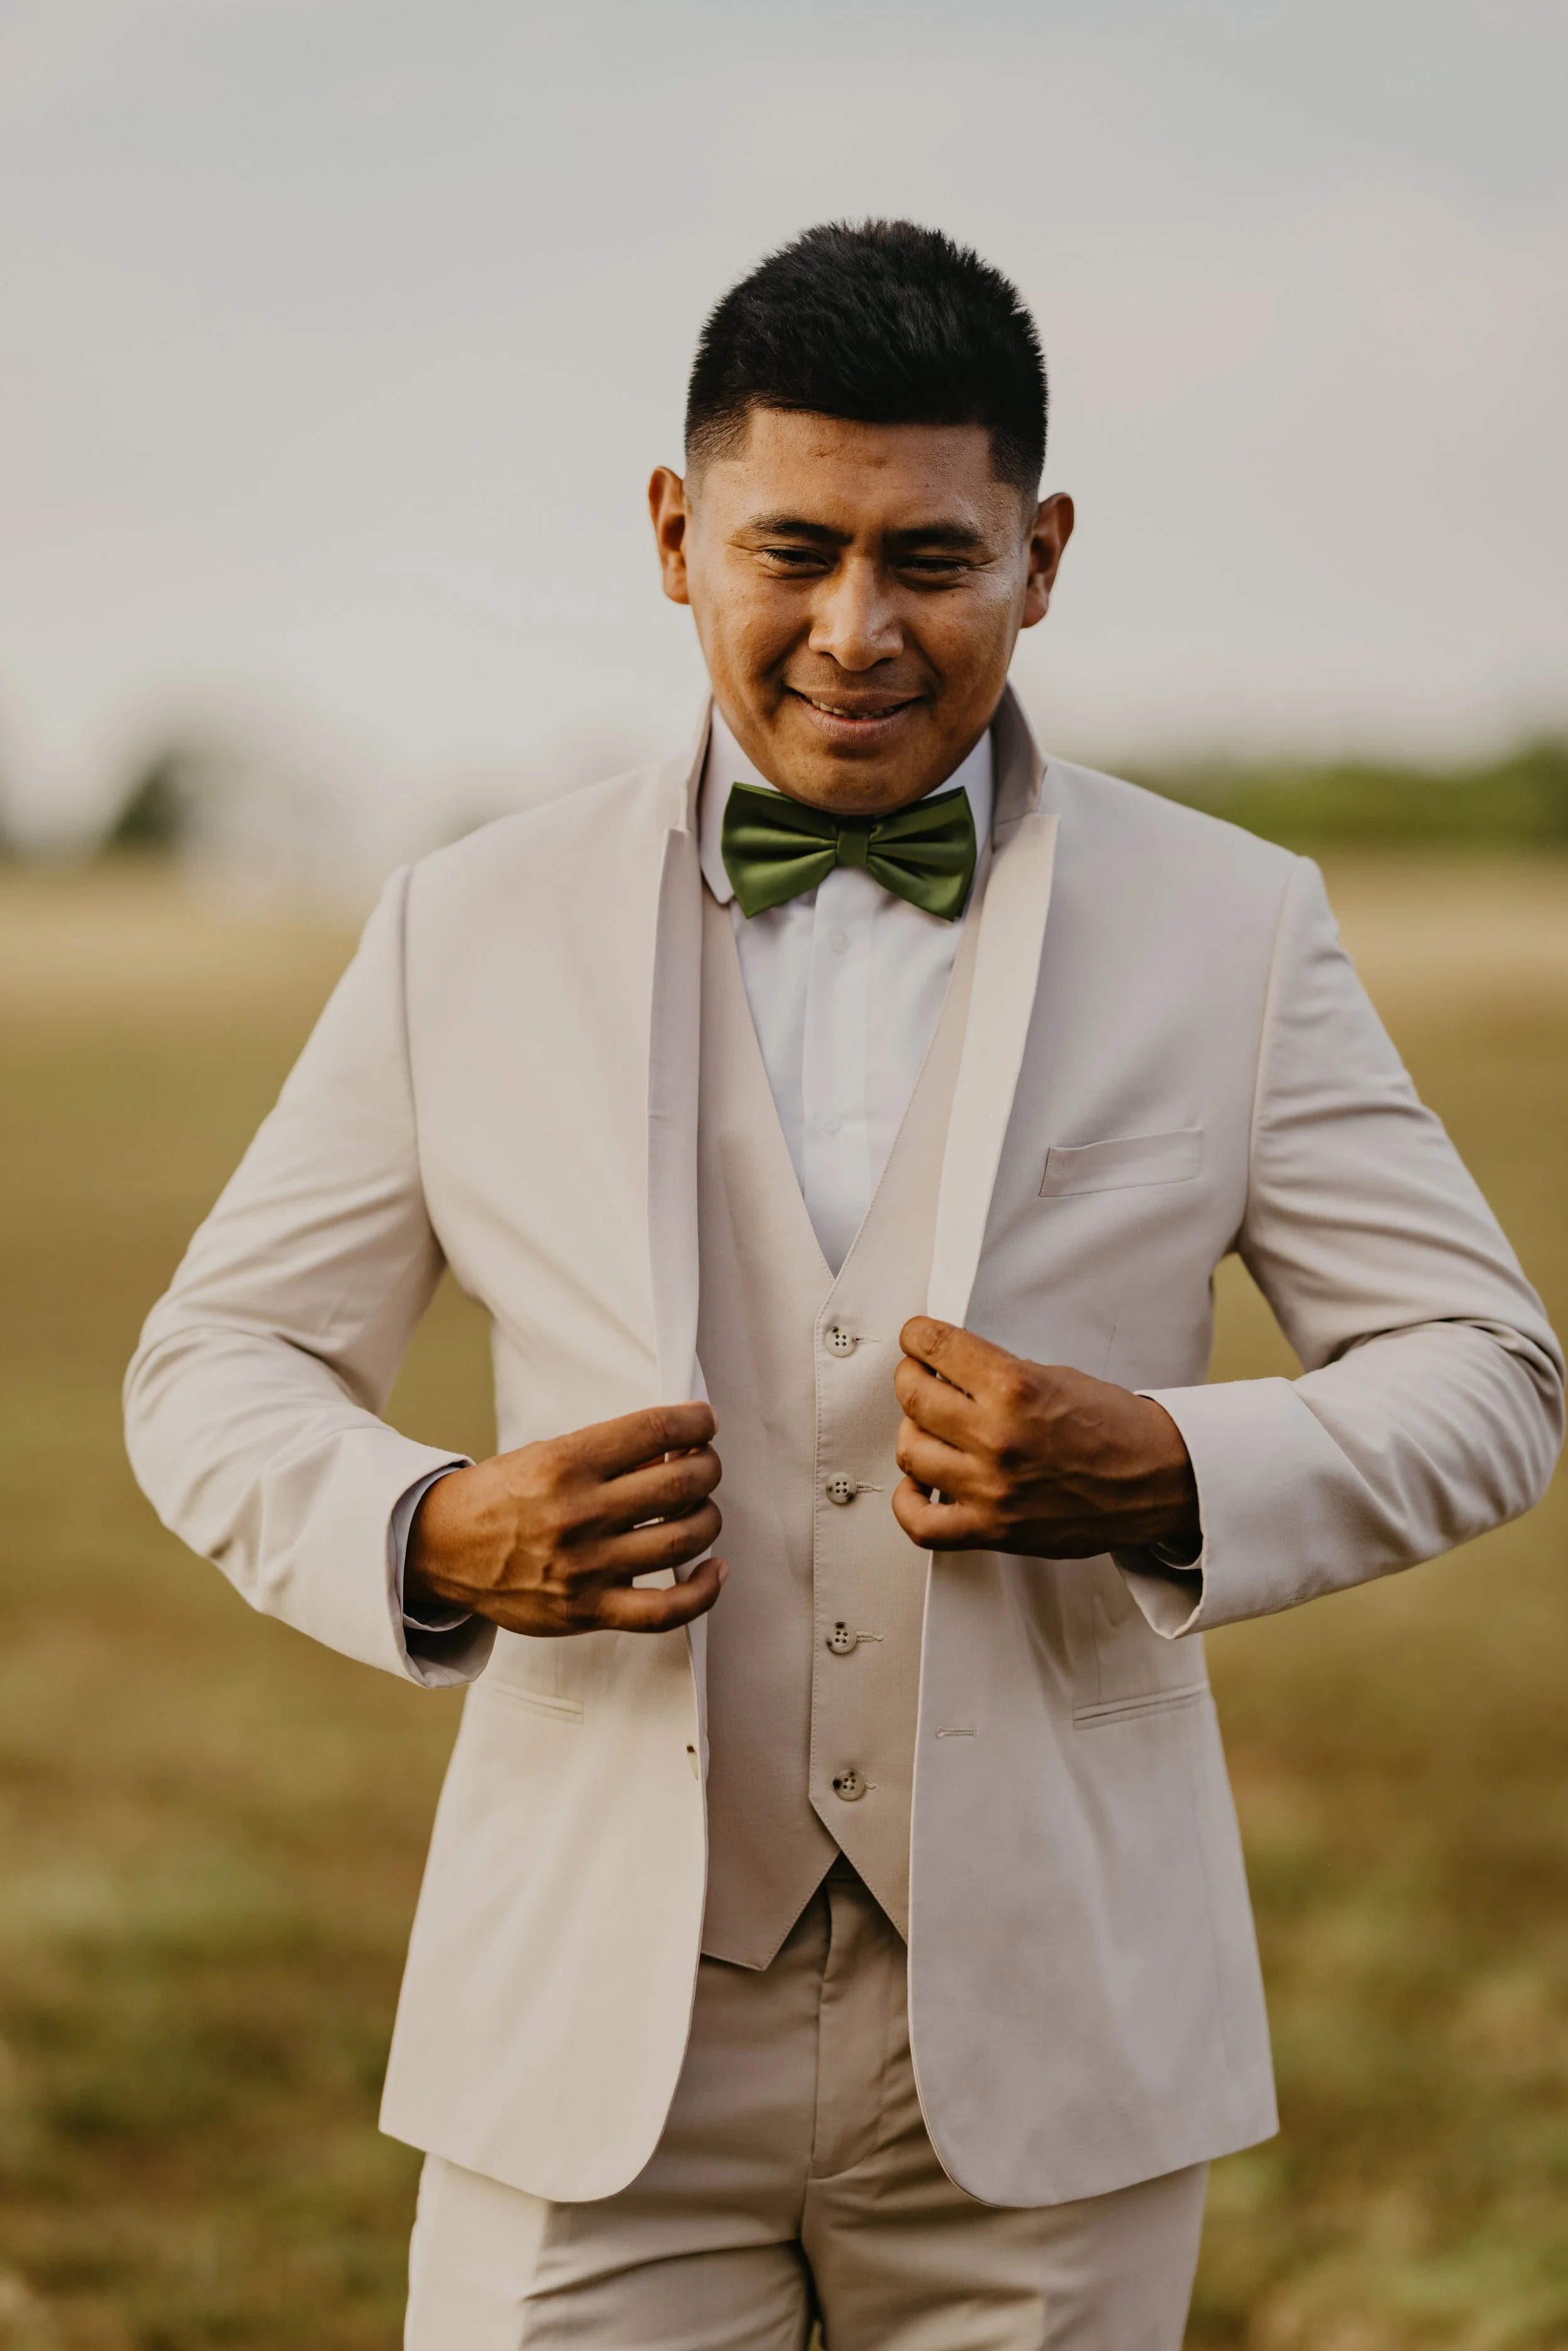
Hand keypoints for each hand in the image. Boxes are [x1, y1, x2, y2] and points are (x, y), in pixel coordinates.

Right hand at [405, 1402, 725, 1636]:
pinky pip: (666, 1610)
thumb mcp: (545, 1453)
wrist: (441, 1549)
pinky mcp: (588, 1610)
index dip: (698, 1421)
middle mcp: (579, 1513)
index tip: (705, 1422)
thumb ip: (608, 1453)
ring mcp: (586, 1566)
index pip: (657, 1429)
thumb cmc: (502, 1496)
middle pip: (682, 1482)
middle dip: (707, 1466)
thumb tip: (678, 1446)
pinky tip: (714, 1569)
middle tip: (702, 1463)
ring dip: (709, 1516)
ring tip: (701, 1508)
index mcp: (566, 1463)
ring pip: (685, 1538)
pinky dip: (703, 1591)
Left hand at [892, 1319, 1199, 1557]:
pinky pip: (922, 1523)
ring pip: (910, 1451)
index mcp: (1016, 1388)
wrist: (1159, 1480)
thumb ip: (998, 1374)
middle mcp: (999, 1437)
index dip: (918, 1337)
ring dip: (914, 1432)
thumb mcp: (1056, 1376)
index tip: (917, 1338)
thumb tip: (949, 1370)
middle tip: (924, 1378)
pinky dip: (908, 1502)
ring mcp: (992, 1488)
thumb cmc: (1116, 1429)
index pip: (936, 1347)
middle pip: (913, 1396)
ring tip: (931, 1428)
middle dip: (913, 1378)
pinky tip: (920, 1482)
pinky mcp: (994, 1529)